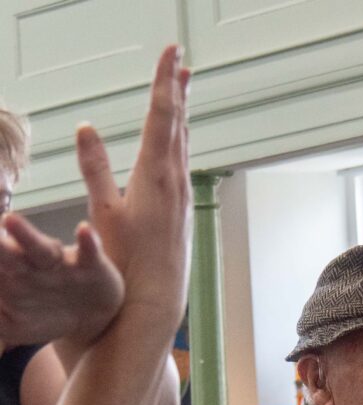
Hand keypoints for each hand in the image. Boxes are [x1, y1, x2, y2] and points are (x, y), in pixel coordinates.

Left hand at [0, 213, 123, 348]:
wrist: (93, 317)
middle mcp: (30, 263)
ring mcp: (60, 263)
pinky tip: (83, 231)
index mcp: (8, 273)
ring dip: (25, 235)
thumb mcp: (12, 325)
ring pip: (39, 249)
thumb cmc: (46, 311)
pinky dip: (88, 242)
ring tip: (10, 221)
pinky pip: (89, 253)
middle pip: (3, 253)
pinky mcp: (91, 266)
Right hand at [75, 45, 191, 339]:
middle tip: (181, 63)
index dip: (165, 81)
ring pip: (182, 145)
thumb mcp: (103, 212)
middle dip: (177, 91)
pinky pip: (182, 166)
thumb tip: (86, 129)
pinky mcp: (183, 213)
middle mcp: (175, 182)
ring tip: (182, 94)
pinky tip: (177, 147)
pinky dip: (179, 144)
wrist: (156, 300)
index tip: (173, 53)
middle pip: (177, 125)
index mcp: (154, 174)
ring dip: (180, 116)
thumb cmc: (127, 262)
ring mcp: (182, 198)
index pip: (161, 115)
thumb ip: (94, 168)